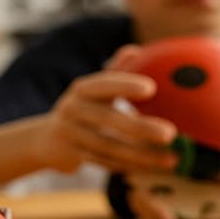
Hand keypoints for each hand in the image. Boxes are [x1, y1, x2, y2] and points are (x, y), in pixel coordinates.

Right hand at [32, 67, 178, 174]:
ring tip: (172, 159)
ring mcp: (70, 135)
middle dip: (140, 127)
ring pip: (109, 147)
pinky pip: (106, 163)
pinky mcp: (73, 157)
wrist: (46, 140)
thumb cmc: (84, 108)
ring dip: (142, 155)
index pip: (103, 83)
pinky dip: (132, 166)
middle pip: (108, 119)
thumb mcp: (94, 89)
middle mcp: (72, 109)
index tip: (151, 88)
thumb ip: (116, 71)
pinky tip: (155, 168)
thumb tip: (137, 50)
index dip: (125, 85)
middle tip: (170, 133)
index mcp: (82, 89)